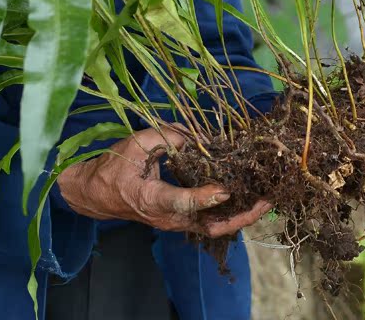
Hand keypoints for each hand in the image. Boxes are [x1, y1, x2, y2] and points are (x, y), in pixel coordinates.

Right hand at [56, 126, 270, 237]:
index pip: (182, 201)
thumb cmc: (115, 167)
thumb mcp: (136, 144)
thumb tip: (200, 136)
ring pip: (214, 227)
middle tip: (266, 200)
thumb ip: (168, 136)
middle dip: (241, 215)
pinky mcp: (180, 219)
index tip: (225, 189)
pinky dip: (232, 212)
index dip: (205, 197)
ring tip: (267, 198)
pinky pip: (210, 221)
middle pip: (210, 225)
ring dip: (242, 215)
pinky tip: (249, 196)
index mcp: (151, 198)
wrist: (97, 194)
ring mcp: (175, 221)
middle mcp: (167, 216)